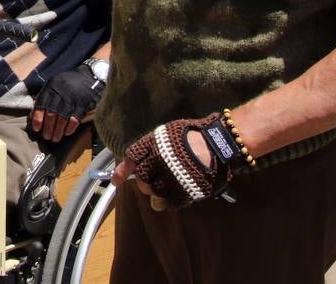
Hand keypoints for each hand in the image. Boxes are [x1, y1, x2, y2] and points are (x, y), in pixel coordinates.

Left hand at [30, 65, 104, 142]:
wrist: (88, 75)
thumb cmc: (67, 81)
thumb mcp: (52, 84)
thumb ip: (43, 98)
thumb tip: (32, 115)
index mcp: (51, 87)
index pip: (42, 104)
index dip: (38, 118)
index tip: (36, 129)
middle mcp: (61, 93)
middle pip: (52, 113)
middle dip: (48, 128)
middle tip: (47, 137)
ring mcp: (72, 98)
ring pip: (63, 118)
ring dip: (58, 130)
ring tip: (55, 139)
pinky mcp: (83, 104)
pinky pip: (75, 118)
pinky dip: (70, 127)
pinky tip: (67, 133)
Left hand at [117, 112, 244, 208]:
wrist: (219, 143)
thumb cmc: (193, 134)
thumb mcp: (166, 134)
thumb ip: (151, 147)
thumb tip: (136, 165)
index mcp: (154, 144)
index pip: (132, 158)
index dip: (123, 171)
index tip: (117, 180)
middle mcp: (159, 161)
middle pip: (142, 179)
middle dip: (144, 182)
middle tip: (150, 182)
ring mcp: (172, 177)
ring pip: (155, 192)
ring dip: (157, 191)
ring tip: (165, 186)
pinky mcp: (185, 190)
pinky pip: (170, 202)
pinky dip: (169, 201)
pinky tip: (173, 196)